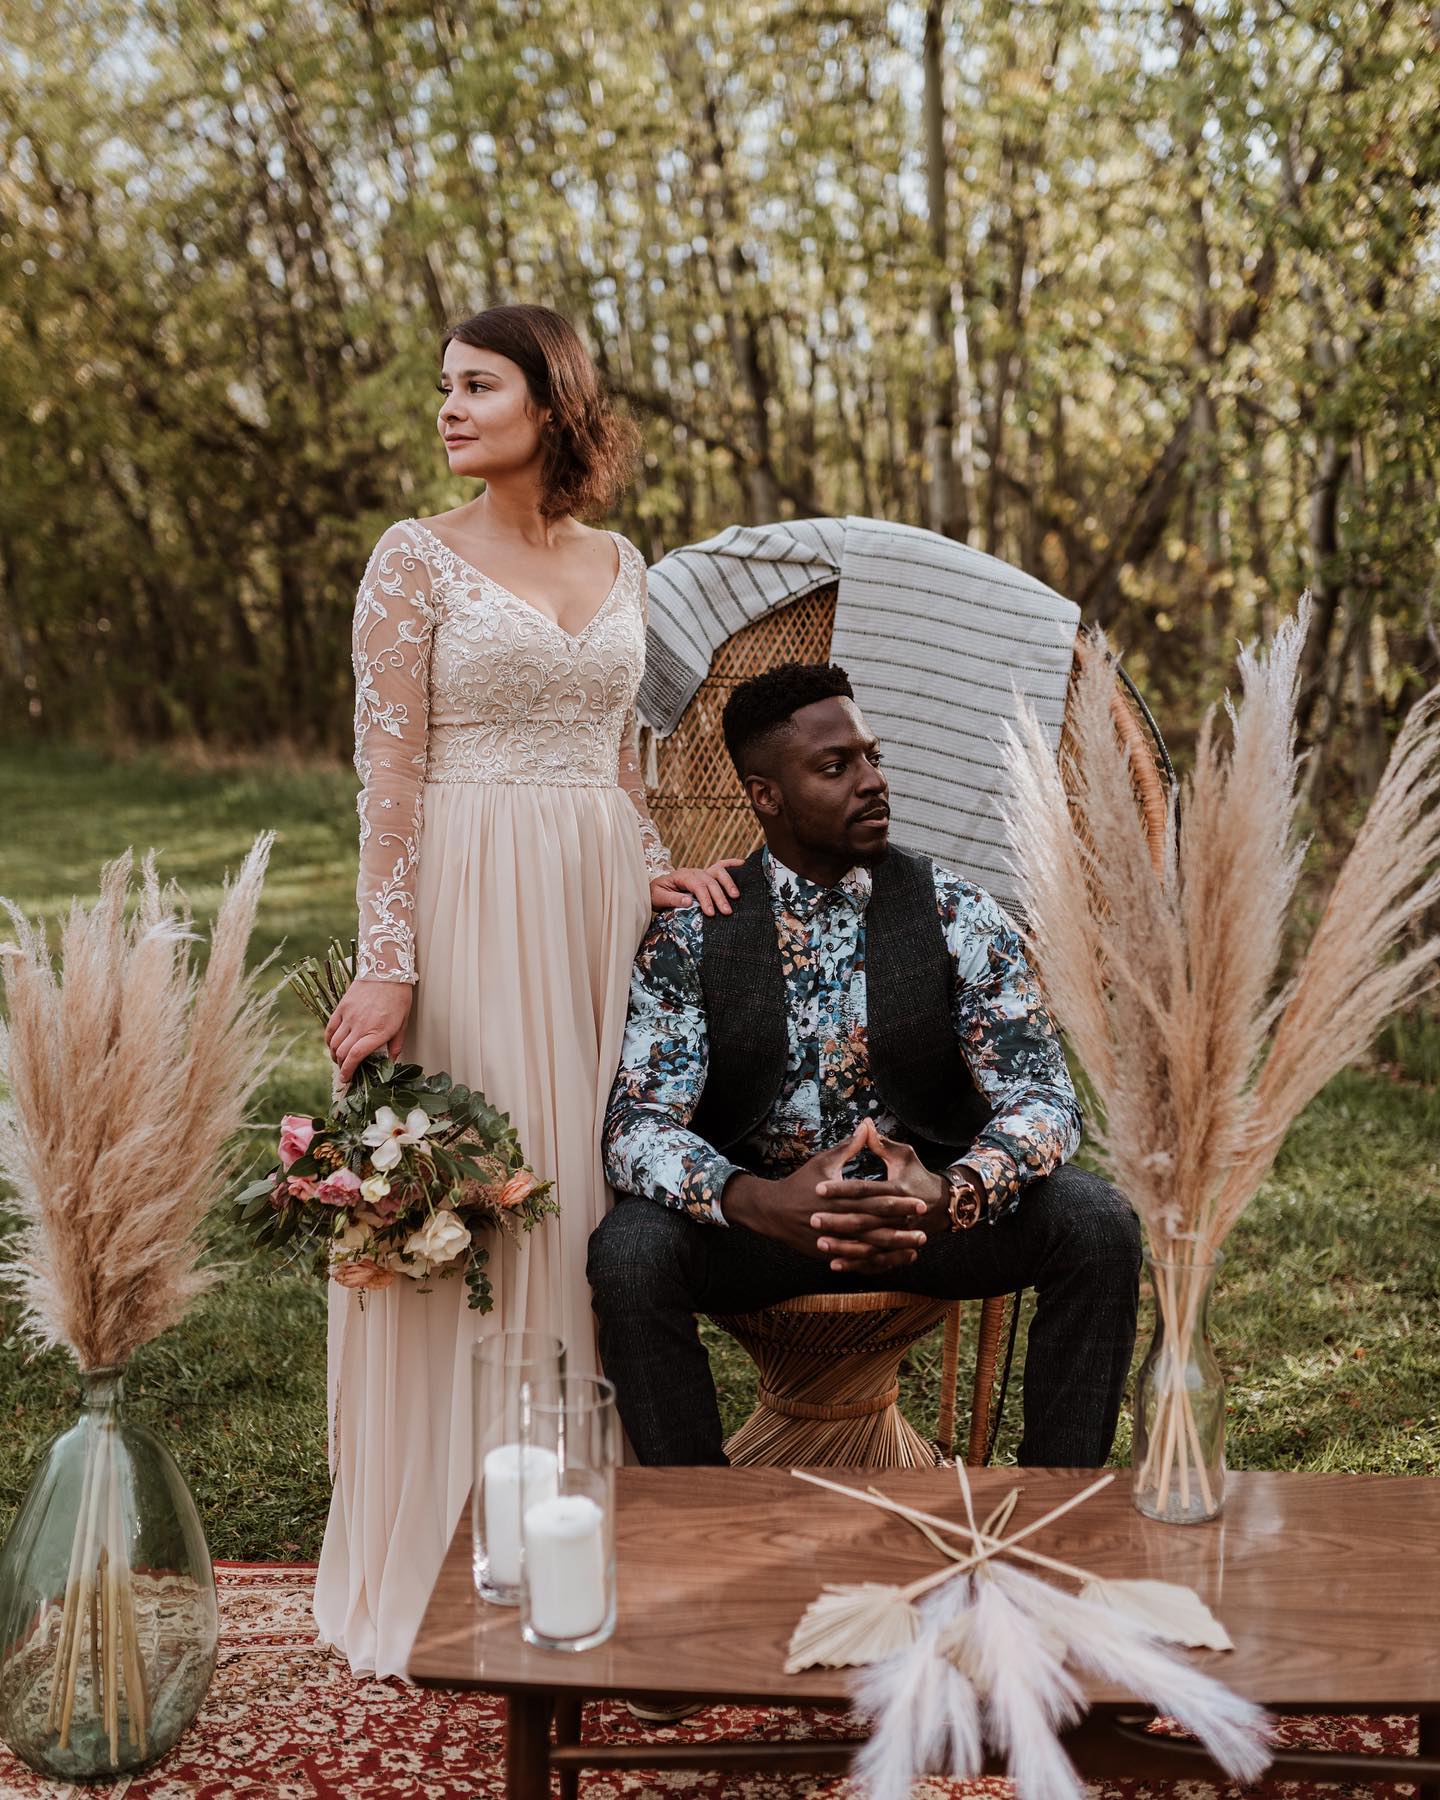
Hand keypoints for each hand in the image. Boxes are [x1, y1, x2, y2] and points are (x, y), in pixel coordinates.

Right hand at [324, 978, 413, 1084]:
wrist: (386, 971)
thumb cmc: (399, 997)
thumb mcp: (403, 1023)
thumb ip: (396, 1045)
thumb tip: (390, 1062)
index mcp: (377, 1032)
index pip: (356, 1056)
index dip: (349, 1070)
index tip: (347, 1079)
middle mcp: (360, 1026)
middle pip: (343, 1053)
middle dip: (342, 1066)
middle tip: (345, 1072)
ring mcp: (349, 1016)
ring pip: (334, 1043)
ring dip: (335, 1055)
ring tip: (340, 1060)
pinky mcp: (341, 1008)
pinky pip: (330, 1029)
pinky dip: (329, 1040)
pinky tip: (333, 1045)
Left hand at [650, 858, 743, 916]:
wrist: (655, 888)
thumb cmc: (656, 894)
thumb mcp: (658, 898)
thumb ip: (672, 900)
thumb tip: (689, 902)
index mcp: (682, 876)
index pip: (697, 886)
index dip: (706, 899)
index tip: (711, 913)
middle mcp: (694, 872)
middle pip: (710, 882)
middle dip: (719, 897)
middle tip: (727, 911)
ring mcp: (701, 872)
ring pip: (718, 873)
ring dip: (728, 884)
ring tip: (736, 897)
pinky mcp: (706, 875)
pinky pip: (720, 866)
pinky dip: (732, 864)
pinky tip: (743, 864)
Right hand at [722, 1123, 928, 1272]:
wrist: (773, 1211)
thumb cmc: (801, 1183)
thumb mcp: (824, 1161)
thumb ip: (849, 1147)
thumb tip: (866, 1125)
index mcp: (840, 1197)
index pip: (875, 1200)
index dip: (898, 1202)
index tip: (919, 1201)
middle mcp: (839, 1219)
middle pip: (876, 1226)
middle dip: (902, 1229)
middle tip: (926, 1231)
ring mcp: (833, 1239)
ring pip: (868, 1248)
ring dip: (893, 1250)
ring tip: (915, 1249)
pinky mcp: (829, 1253)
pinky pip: (856, 1261)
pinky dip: (875, 1262)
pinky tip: (893, 1261)